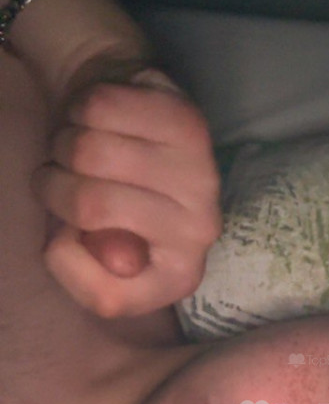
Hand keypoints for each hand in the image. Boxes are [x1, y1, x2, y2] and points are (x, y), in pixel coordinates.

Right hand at [34, 67, 221, 317]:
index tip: (66, 231)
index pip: (106, 296)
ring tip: (76, 145)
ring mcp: (201, 175)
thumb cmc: (109, 201)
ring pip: (89, 151)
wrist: (144, 140)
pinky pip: (101, 108)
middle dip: (53, 183)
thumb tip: (123, 263)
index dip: (63, 258)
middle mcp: (200, 232)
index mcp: (177, 277)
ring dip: (63, 142)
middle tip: (60, 173)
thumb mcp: (91, 251)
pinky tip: (95, 119)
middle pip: (88, 205)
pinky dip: (79, 108)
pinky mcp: (188, 122)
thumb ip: (93, 271)